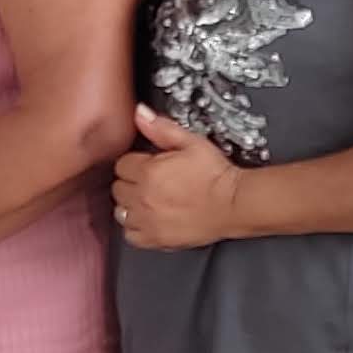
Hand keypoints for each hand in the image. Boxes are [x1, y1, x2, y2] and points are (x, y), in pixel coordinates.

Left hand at [112, 106, 248, 250]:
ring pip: (120, 211)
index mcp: (148, 171)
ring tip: (150, 200)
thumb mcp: (192, 142)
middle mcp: (142, 197)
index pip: (122, 165)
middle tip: (151, 181)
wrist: (234, 204)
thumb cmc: (216, 174)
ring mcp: (147, 220)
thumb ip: (161, 129)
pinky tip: (150, 218)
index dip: (135, 163)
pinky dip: (136, 227)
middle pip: (118, 188)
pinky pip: (130, 234)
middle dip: (132, 182)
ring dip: (131, 205)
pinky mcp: (155, 239)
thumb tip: (140, 113)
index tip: (148, 165)